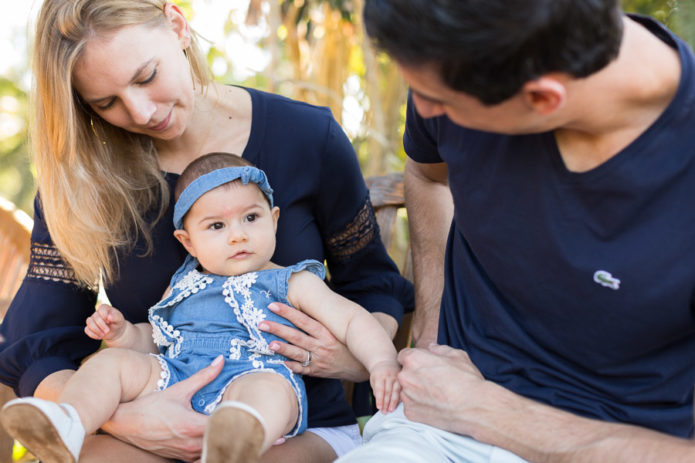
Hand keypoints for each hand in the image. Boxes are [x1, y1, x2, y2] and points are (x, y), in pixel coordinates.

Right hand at [84, 304, 125, 341]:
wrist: (115, 331)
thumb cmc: (117, 323)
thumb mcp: (120, 319)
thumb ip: (115, 316)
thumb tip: (108, 316)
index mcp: (105, 308)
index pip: (101, 309)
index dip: (104, 316)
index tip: (109, 321)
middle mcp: (97, 313)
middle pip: (95, 317)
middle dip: (101, 325)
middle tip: (107, 331)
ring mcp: (92, 320)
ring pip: (89, 323)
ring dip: (96, 330)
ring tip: (103, 335)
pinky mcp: (89, 327)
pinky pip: (87, 330)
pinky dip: (93, 334)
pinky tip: (99, 337)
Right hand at [101, 355, 223, 460]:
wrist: (126, 423)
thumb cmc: (152, 406)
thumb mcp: (179, 389)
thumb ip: (203, 376)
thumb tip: (221, 360)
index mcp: (192, 426)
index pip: (224, 425)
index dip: (233, 416)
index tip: (235, 406)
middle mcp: (190, 444)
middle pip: (220, 439)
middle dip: (227, 427)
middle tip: (232, 415)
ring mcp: (185, 453)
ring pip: (211, 449)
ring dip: (216, 438)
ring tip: (220, 424)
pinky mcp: (179, 457)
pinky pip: (199, 456)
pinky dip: (206, 447)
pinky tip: (206, 435)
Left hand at [258, 302, 368, 381]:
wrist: (359, 365)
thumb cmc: (345, 343)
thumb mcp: (337, 330)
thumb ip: (320, 321)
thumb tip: (303, 305)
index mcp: (327, 333)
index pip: (304, 320)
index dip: (288, 313)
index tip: (273, 305)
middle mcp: (322, 346)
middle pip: (297, 336)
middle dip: (278, 329)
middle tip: (262, 324)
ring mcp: (319, 360)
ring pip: (298, 354)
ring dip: (283, 349)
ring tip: (269, 344)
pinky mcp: (318, 372)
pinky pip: (302, 369)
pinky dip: (291, 366)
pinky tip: (279, 362)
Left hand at [369, 359, 400, 412]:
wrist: (385, 362)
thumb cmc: (378, 374)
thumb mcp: (373, 380)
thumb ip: (376, 390)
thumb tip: (381, 402)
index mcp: (380, 375)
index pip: (380, 389)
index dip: (379, 399)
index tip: (379, 407)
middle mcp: (389, 376)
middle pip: (388, 391)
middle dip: (386, 403)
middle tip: (385, 412)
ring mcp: (397, 377)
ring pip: (396, 391)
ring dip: (394, 402)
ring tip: (391, 410)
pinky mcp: (402, 379)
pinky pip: (402, 389)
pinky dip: (400, 397)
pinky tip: (398, 404)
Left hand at [397, 343, 492, 435]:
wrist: (474, 407)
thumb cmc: (466, 379)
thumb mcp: (457, 356)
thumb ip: (440, 349)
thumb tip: (432, 347)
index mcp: (414, 359)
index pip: (404, 356)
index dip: (415, 359)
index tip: (425, 365)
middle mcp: (405, 377)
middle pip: (405, 373)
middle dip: (415, 375)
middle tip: (433, 380)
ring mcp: (407, 396)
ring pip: (407, 390)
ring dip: (416, 391)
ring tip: (436, 394)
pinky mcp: (410, 413)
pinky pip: (411, 406)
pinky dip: (420, 405)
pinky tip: (435, 405)